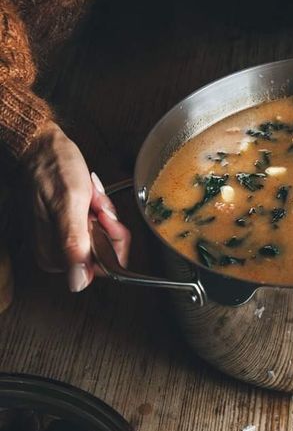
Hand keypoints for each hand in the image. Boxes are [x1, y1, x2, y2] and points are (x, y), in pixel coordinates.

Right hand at [21, 122, 130, 291]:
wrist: (44, 148)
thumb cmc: (54, 169)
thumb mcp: (70, 204)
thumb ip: (74, 244)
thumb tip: (78, 283)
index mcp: (55, 256)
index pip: (101, 268)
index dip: (110, 241)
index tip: (103, 218)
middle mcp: (58, 253)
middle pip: (104, 250)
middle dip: (106, 223)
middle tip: (94, 203)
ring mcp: (65, 240)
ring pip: (104, 235)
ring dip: (103, 212)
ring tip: (90, 195)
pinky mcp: (71, 227)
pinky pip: (99, 224)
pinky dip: (99, 207)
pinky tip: (90, 194)